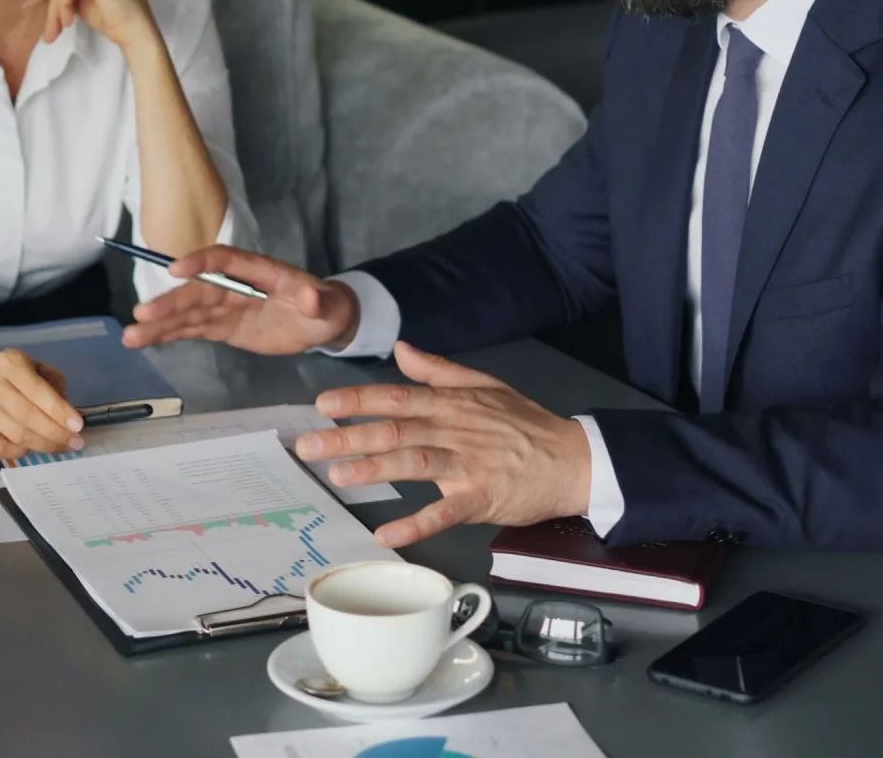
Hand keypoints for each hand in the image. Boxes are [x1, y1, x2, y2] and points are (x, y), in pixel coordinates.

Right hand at [0, 349, 83, 460]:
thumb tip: (68, 416)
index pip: (36, 389)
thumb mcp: (38, 369)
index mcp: (8, 363)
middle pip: (27, 416)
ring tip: (62, 446)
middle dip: (55, 432)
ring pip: (16, 435)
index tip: (78, 425)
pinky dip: (21, 452)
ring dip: (44, 445)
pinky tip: (32, 448)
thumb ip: (55, 386)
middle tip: (75, 441)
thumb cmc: (16, 377)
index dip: (59, 410)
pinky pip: (0, 449)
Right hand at [123, 246, 359, 353]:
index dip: (201, 262)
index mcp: (258, 271)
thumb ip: (317, 301)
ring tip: (131, 335)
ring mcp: (225, 307)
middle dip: (170, 302)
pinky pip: (191, 330)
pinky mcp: (221, 327)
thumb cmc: (325, 307)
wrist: (321, 322)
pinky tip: (143, 340)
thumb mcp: (328, 306)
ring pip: (188, 313)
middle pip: (198, 291)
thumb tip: (310, 296)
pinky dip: (168, 335)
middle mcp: (235, 285)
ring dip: (159, 323)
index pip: (225, 260)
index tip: (177, 269)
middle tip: (142, 313)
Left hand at [295, 343, 591, 547]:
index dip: (358, 400)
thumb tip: (401, 348)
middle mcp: (454, 430)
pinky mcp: (482, 497)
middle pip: (394, 430)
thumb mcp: (485, 384)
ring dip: (373, 470)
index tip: (323, 405)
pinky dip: (415, 522)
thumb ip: (438, 370)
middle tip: (308, 446)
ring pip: (413, 462)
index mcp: (451, 404)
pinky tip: (386, 533)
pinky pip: (444, 511)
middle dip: (348, 437)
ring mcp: (467, 464)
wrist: (573, 460)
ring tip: (337, 476)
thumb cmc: (525, 424)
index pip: (396, 398)